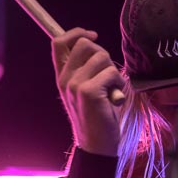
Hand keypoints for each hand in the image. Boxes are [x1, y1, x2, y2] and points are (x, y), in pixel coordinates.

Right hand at [52, 28, 124, 155]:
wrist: (96, 145)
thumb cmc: (97, 116)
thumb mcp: (85, 90)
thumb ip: (85, 70)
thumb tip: (94, 45)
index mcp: (61, 77)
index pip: (58, 42)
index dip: (76, 32)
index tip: (93, 34)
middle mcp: (65, 79)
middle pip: (85, 44)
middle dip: (103, 54)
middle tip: (108, 74)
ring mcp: (75, 85)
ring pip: (102, 56)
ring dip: (114, 71)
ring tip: (112, 89)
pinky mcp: (89, 92)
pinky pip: (111, 72)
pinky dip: (119, 83)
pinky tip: (115, 98)